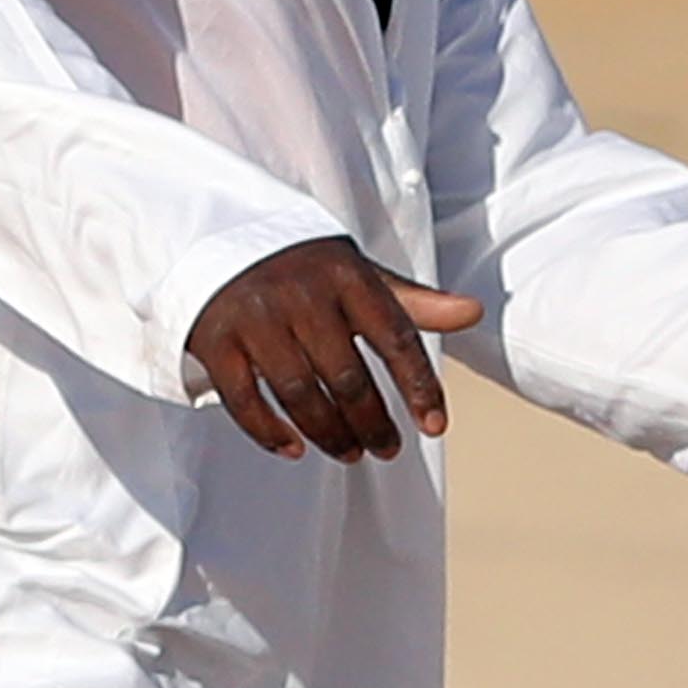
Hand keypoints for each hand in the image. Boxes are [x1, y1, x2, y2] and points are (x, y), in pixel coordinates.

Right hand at [189, 237, 482, 461]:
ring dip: (329, 433)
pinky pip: (244, 400)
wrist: (218, 234)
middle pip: (347, 377)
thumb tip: (473, 312)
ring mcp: (254, 317)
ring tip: (350, 452)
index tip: (435, 427)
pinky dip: (269, 432)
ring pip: (299, 394)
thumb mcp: (357, 274)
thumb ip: (411, 302)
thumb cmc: (303, 266)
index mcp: (344, 274)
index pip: (395, 337)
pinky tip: (293, 448)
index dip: (419, 387)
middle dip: (372, 423)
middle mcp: (299, 293)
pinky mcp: (215, 340)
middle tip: (387, 449)